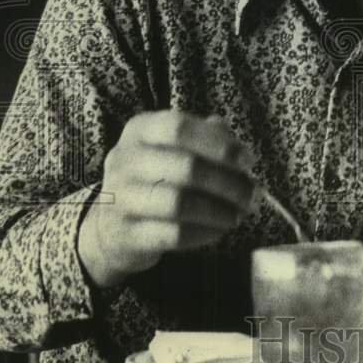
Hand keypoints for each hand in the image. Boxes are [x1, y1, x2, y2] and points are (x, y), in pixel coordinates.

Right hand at [78, 111, 255, 288]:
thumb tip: (240, 152)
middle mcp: (124, 161)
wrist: (111, 227)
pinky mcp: (125, 235)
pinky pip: (174, 234)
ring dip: (219, 210)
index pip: (180, 128)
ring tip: (238, 214)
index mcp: (139, 130)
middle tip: (252, 195)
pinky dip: (205, 232)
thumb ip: (208, 139)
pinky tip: (219, 229)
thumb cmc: (155, 178)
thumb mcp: (174, 148)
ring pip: (180, 203)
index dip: (220, 145)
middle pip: (187, 168)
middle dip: (229, 183)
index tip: (248, 161)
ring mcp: (119, 199)